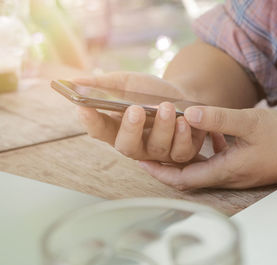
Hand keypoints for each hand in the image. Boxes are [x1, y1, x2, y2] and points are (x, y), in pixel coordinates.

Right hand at [76, 72, 206, 162]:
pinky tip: (184, 119)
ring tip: (166, 106)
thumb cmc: (148, 91)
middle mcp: (135, 144)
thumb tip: (74, 82)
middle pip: (126, 146)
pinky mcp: (180, 152)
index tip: (83, 106)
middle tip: (134, 109)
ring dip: (162, 127)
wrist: (180, 94)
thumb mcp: (126, 82)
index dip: (89, 120)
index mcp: (116, 128)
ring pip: (156, 148)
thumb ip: (103, 84)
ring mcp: (158, 151)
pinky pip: (181, 152)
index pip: (98, 130)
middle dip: (130, 129)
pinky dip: (183, 136)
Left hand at [138, 106, 276, 189]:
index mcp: (226, 170)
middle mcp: (228, 176)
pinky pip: (218, 161)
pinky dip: (207, 149)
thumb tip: (188, 114)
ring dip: (185, 156)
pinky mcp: (245, 166)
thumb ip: (218, 119)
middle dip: (167, 165)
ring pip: (203, 168)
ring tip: (171, 138)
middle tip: (149, 150)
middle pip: (189, 177)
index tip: (141, 161)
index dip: (160, 172)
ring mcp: (237, 173)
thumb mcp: (250, 122)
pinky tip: (209, 132)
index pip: (183, 179)